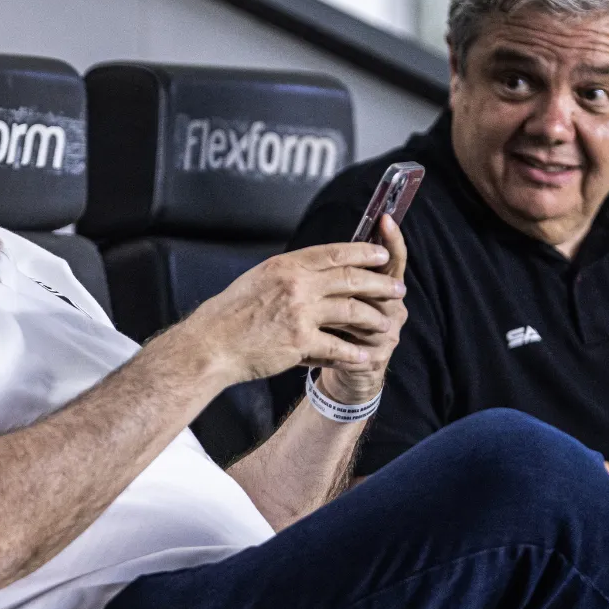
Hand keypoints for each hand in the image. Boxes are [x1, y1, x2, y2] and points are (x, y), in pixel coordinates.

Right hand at [179, 217, 406, 389]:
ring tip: (386, 323)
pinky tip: (365, 356)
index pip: (334, 253)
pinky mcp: (299, 342)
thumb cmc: (231, 314)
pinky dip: (354, 352)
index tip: (382, 255)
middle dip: (379, 284)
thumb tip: (314, 270)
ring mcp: (299, 313)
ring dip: (373, 318)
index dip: (363, 253)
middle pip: (350, 279)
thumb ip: (288, 274)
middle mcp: (296, 285)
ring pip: (351, 312)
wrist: (211, 344)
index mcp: (286, 265)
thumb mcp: (258, 279)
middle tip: (397, 289)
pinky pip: (337, 346)